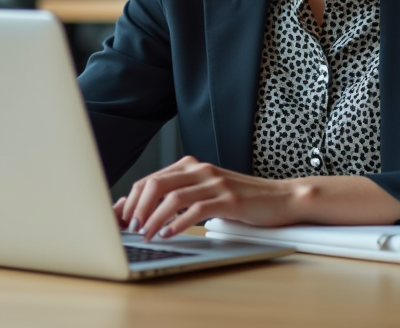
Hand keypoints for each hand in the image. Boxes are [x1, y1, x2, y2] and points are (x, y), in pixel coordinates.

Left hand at [113, 155, 295, 241]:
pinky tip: (169, 234)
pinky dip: (178, 222)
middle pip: (155, 183)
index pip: (150, 179)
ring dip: (153, 217)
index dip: (130, 199)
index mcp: (191, 166)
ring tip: (145, 234)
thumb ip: (181, 197)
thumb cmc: (242, 199)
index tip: (118, 218)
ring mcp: (214, 182)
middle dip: (136, 208)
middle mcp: (200, 170)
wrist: (281, 197)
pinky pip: (196, 209)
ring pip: (172, 196)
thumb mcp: (207, 193)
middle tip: (128, 228)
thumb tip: (147, 214)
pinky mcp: (228, 198)